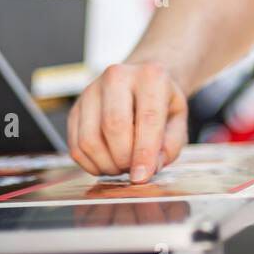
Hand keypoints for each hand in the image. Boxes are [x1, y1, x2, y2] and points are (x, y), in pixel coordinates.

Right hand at [67, 62, 188, 181]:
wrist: (140, 82)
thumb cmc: (161, 103)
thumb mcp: (178, 120)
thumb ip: (169, 146)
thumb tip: (149, 169)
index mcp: (150, 76)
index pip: (147, 118)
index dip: (144, 153)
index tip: (142, 177)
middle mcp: (117, 77)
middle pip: (113, 126)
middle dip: (124, 158)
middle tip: (134, 169)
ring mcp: (92, 91)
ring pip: (90, 139)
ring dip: (106, 164)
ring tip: (122, 165)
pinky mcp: (75, 108)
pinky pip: (76, 146)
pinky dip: (91, 164)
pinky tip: (107, 162)